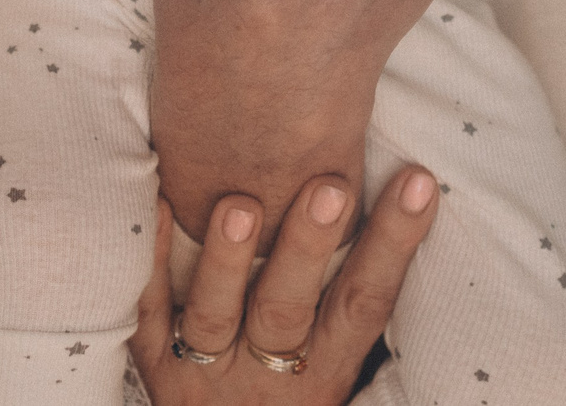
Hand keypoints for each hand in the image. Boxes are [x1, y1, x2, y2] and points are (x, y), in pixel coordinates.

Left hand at [133, 167, 439, 403]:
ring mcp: (204, 370)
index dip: (393, 245)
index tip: (419, 181)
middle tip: (331, 186)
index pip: (364, 303)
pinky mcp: (154, 363)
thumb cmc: (287, 395)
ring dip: (227, 261)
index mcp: (323, 369)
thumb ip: (342, 298)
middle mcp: (264, 373)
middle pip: (286, 309)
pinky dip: (150, 260)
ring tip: (240, 206)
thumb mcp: (327, 362)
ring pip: (215, 315)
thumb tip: (394, 198)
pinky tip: (158, 203)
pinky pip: (146, 312)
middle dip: (307, 247)